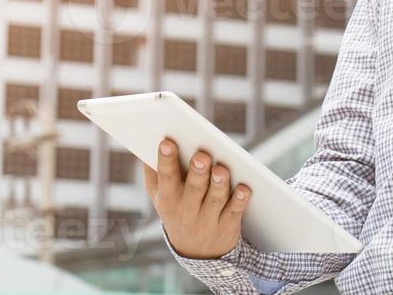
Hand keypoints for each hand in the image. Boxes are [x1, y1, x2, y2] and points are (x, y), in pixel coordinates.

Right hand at [143, 138, 250, 258]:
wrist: (196, 253)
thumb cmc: (176, 208)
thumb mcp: (159, 195)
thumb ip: (153, 169)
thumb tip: (148, 139)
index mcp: (168, 197)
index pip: (166, 177)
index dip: (166, 160)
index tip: (167, 142)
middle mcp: (186, 210)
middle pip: (194, 188)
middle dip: (197, 171)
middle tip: (201, 156)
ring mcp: (207, 220)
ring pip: (215, 199)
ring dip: (219, 184)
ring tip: (221, 169)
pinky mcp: (227, 227)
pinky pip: (234, 213)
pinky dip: (240, 200)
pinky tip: (244, 188)